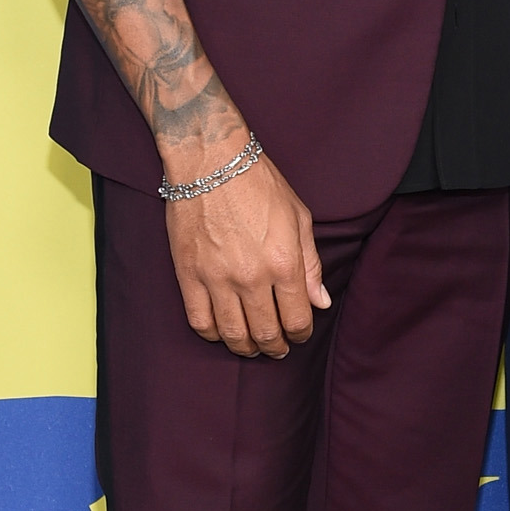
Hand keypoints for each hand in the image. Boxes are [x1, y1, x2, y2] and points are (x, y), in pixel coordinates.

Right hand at [163, 145, 328, 358]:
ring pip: (233, 334)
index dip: (301, 333)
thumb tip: (320, 301)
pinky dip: (212, 334)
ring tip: (251, 348)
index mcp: (284, 263)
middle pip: (266, 333)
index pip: (297, 318)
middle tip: (278, 349)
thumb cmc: (259, 184)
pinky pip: (199, 321)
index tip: (300, 334)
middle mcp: (251, 277)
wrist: (211, 161)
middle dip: (276, 347)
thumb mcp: (299, 218)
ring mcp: (217, 279)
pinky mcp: (188, 275)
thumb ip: (311, 264)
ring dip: (245, 348)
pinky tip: (221, 332)